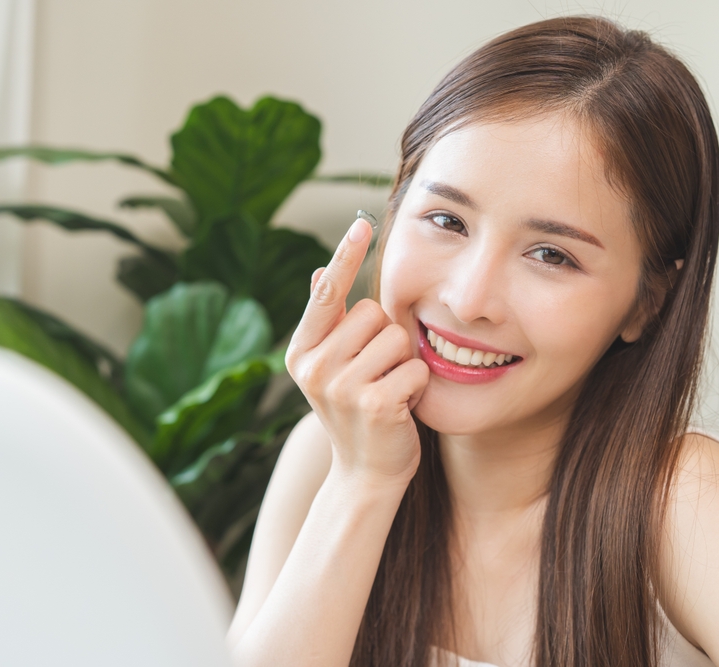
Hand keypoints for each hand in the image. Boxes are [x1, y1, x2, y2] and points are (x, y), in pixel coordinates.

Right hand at [285, 218, 429, 485]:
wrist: (365, 473)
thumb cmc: (358, 411)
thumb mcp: (336, 367)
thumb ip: (330, 324)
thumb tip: (320, 273)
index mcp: (302, 352)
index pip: (326, 293)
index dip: (346, 256)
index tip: (361, 223)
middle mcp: (314, 367)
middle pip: (373, 312)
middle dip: (386, 338)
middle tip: (377, 374)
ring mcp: (341, 387)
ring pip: (397, 338)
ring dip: (403, 363)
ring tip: (388, 390)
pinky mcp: (373, 404)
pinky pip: (414, 369)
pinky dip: (417, 387)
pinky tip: (401, 409)